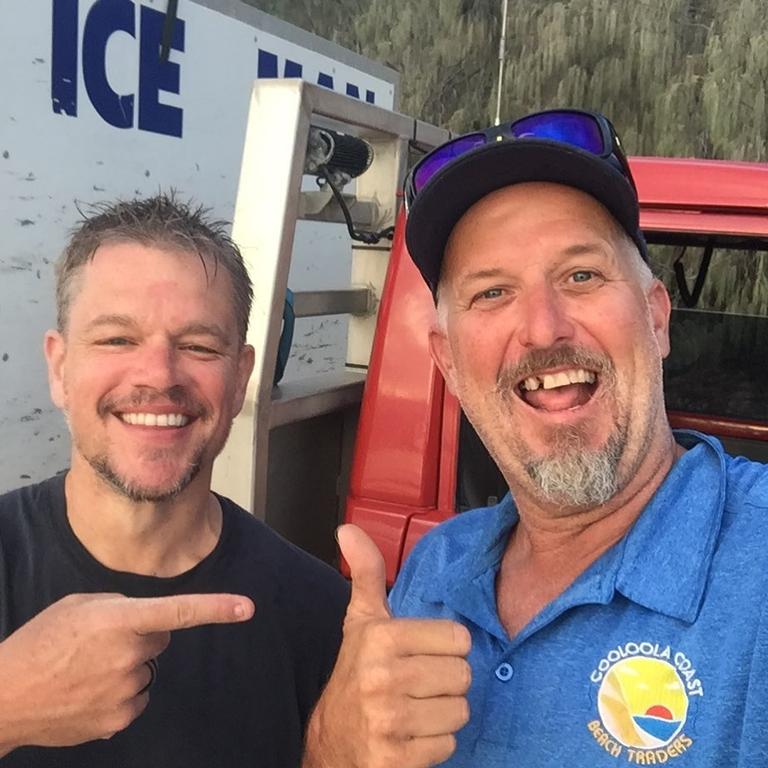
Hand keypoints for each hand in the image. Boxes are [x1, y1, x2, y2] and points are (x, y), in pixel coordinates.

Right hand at [0, 592, 253, 751]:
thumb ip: (121, 607)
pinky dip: (120, 692)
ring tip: (88, 668)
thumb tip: (147, 620)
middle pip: (160, 639)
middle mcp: (129, 656)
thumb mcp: (80, 607)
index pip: (178, 612)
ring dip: (128, 665)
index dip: (216, 608)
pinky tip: (89, 690)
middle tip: (102, 642)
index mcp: (120, 621)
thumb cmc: (40, 644)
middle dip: (142, 636)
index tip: (247, 607)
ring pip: (147, 669)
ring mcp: (126, 690)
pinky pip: (137, 697)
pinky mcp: (120, 718)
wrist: (6, 697)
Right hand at [304, 525, 470, 767]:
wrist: (330, 741)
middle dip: (445, 682)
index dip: (445, 647)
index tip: (422, 653)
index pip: (458, 638)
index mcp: (380, 637)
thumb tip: (347, 528)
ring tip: (415, 709)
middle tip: (419, 684)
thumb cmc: (355, 675)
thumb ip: (366, 572)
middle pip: (463, 676)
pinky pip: (447, 746)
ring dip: (442, 714)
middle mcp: (383, 678)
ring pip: (459, 712)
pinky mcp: (396, 760)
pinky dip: (434, 744)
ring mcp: (389, 722)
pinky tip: (410, 736)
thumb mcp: (361, 621)